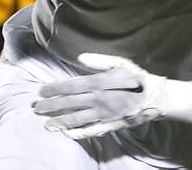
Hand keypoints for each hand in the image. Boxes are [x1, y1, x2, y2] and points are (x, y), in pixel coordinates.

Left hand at [33, 53, 191, 138]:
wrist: (155, 97)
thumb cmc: (137, 77)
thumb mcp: (120, 63)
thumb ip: (99, 60)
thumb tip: (81, 56)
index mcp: (98, 83)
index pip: (70, 86)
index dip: (54, 89)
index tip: (41, 91)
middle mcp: (97, 100)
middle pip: (69, 104)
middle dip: (50, 106)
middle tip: (36, 107)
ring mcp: (102, 115)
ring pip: (75, 119)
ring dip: (59, 121)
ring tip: (46, 123)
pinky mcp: (109, 125)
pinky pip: (89, 130)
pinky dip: (77, 133)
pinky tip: (66, 133)